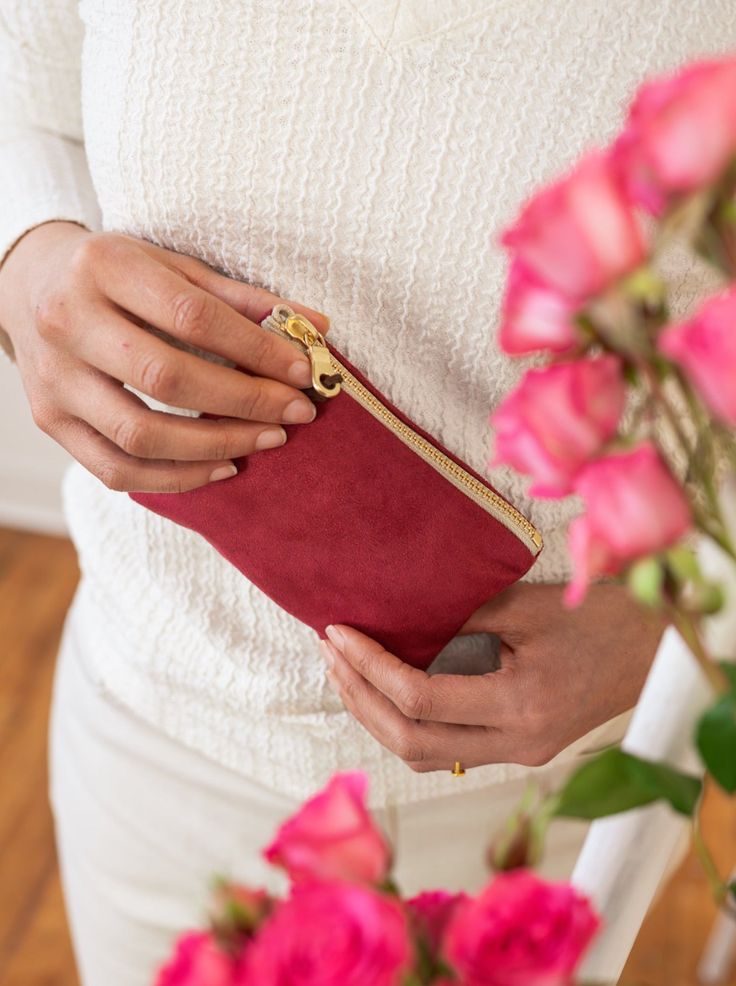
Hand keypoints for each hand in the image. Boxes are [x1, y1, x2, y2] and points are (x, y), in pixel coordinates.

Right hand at [0, 222, 328, 491]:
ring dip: (216, 445)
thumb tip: (319, 327)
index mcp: (103, 268)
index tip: (303, 372)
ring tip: (268, 439)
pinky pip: (116, 470)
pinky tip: (223, 466)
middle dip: (245, 401)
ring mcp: (54, 379)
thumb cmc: (118, 275)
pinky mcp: (52, 421)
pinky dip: (176, 478)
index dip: (255, 349)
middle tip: (296, 413)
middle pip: (167, 378)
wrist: (31, 285)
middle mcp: (68, 322)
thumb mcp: (174, 267)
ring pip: (140, 434)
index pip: (191, 316)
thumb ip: (243, 299)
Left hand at [319, 582, 665, 771]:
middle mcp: (515, 743)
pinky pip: (448, 750)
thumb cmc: (599, 617)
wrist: (653, 650)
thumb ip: (459, 618)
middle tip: (330, 653)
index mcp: (519, 705)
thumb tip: (395, 621)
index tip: (339, 633)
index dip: (369, 667)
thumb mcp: (526, 606)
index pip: (418, 698)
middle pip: (410, 741)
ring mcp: (518, 754)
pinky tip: (387, 692)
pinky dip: (409, 724)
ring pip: (424, 755)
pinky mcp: (520, 751)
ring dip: (377, 716)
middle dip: (359, 697)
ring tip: (345, 672)